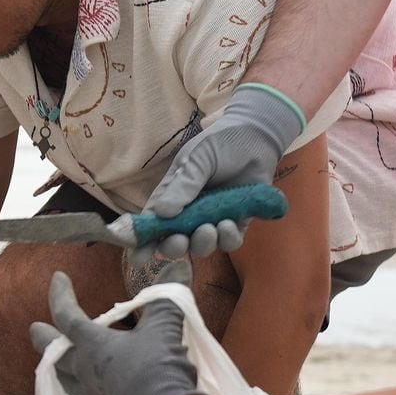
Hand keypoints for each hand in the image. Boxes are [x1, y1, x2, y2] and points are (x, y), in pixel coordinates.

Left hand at [29, 262, 203, 394]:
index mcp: (93, 345)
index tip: (57, 277)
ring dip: (60, 371)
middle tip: (33, 329)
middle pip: (55, 354)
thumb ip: (167, 294)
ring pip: (68, 383)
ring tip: (56, 366)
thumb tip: (178, 263)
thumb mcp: (165, 323)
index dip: (60, 295)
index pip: (67, 316)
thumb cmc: (159, 364)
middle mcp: (86, 371)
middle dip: (43, 339)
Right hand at [142, 85, 303, 260]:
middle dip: (174, 247)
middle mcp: (190, 212)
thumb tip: (162, 213)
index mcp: (172, 196)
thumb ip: (182, 186)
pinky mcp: (238, 221)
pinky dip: (227, 239)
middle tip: (180, 240)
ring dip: (202, 243)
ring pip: (202, 246)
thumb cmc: (219, 144)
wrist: (256, 136)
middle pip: (175, 241)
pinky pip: (230, 242)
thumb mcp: (196, 159)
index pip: (153, 223)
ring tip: (210, 228)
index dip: (144, 242)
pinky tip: (228, 224)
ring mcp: (213, 219)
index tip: (139, 257)